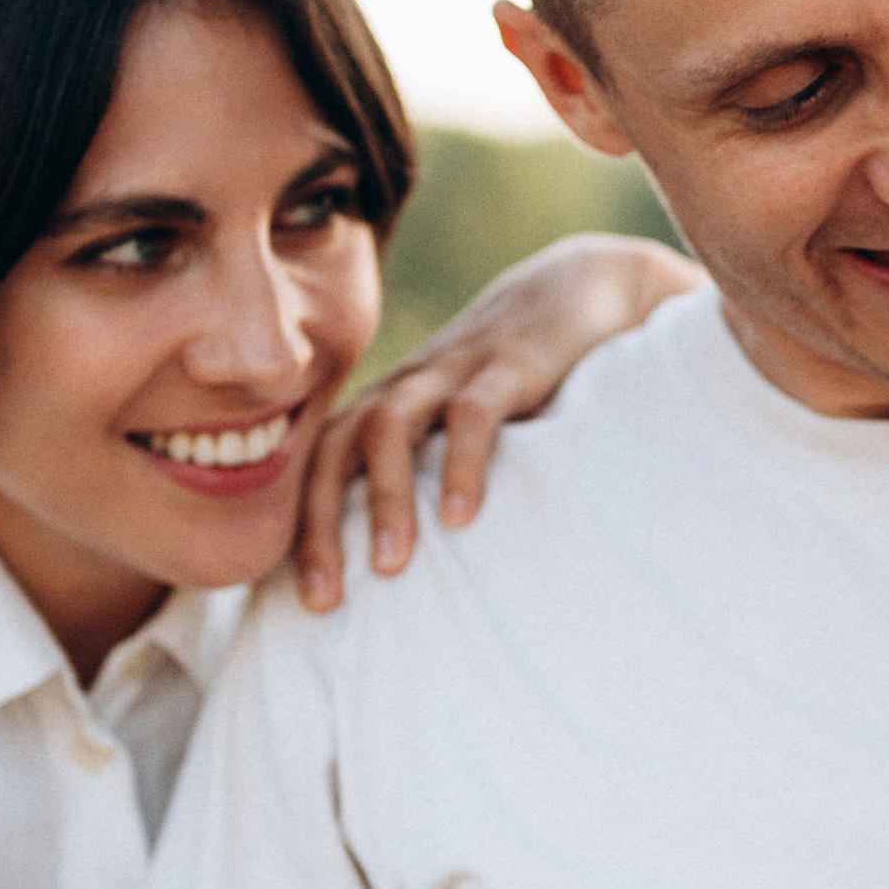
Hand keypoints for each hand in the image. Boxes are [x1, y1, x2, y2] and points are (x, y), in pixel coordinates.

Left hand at [294, 236, 697, 606]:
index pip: (324, 464)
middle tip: (324, 599)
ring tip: (391, 568)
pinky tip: (462, 518)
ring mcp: (455, 370)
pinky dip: (461, 464)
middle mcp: (410, 386)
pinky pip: (471, 413)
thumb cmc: (519, 376)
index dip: (306, 530)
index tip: (312, 602)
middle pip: (338, 447)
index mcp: (393, 404)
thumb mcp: (467, 422)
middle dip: (321, 525)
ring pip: (390, 426)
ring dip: (386, 499)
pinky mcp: (509, 364)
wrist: (582, 286)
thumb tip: (412, 565)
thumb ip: (437, 473)